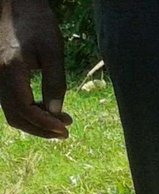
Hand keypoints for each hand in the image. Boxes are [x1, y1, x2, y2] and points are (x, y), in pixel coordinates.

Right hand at [0, 0, 69, 138]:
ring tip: (61, 120)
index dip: (45, 124)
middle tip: (65, 130)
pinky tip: (48, 108)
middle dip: (41, 128)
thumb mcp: (53, 52)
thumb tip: (56, 114)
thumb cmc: (38, 24)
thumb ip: (55, 84)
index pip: (24, 109)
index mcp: (11, 70)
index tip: (65, 130)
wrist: (17, 5)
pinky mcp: (0, 74)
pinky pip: (10, 101)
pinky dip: (28, 111)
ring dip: (35, 121)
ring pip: (11, 111)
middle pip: (15, 116)